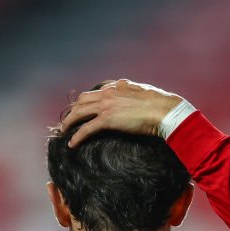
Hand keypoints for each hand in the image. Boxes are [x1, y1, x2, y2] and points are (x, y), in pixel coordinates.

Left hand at [60, 79, 183, 146]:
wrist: (166, 111)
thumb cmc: (161, 104)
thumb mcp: (145, 92)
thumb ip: (133, 91)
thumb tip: (130, 90)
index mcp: (118, 87)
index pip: (96, 92)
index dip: (87, 101)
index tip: (82, 109)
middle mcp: (109, 93)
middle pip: (82, 100)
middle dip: (74, 110)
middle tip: (69, 121)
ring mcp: (107, 105)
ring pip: (79, 112)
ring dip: (69, 122)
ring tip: (64, 131)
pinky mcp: (107, 119)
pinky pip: (86, 129)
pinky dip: (76, 136)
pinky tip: (72, 143)